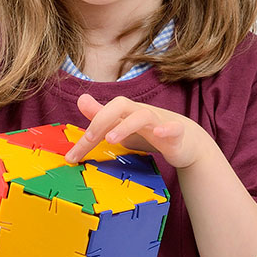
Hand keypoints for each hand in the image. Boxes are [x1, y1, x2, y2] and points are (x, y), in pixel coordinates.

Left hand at [66, 93, 211, 169]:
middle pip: (120, 105)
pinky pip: (173, 128)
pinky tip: (159, 134)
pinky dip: (167, 129)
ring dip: (126, 125)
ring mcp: (159, 122)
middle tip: (89, 138)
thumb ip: (101, 115)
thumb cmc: (149, 132)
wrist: (184, 140)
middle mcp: (140, 114)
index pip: (102, 116)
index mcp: (125, 113)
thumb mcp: (122, 125)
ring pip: (143, 116)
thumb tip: (80, 99)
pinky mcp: (176, 134)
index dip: (86, 135)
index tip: (72, 156)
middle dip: (102, 119)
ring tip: (112, 139)